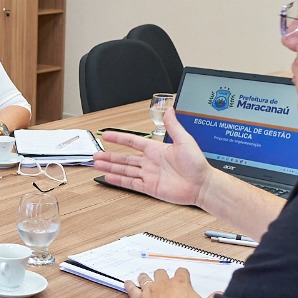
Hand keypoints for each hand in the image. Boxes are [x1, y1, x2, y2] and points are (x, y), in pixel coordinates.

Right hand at [93, 108, 211, 205]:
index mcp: (156, 149)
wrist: (202, 185)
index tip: (107, 135)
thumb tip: (168, 109)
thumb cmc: (197, 163)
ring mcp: (149, 175)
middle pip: (124, 157)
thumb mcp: (184, 140)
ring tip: (97, 164)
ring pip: (124, 170)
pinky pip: (131, 183)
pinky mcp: (150, 188)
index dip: (119, 138)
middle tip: (96, 154)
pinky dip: (119, 180)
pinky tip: (109, 177)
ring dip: (110, 166)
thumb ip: (173, 126)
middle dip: (109, 155)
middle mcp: (150, 162)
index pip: (132, 142)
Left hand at [125, 266, 210, 297]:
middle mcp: (164, 283)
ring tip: (144, 277)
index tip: (182, 275)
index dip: (182, 274)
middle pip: (161, 272)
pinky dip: (129, 286)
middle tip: (162, 279)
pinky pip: (132, 289)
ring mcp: (150, 290)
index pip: (181, 272)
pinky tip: (127, 283)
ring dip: (145, 277)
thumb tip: (220, 295)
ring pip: (145, 278)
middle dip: (161, 274)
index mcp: (181, 283)